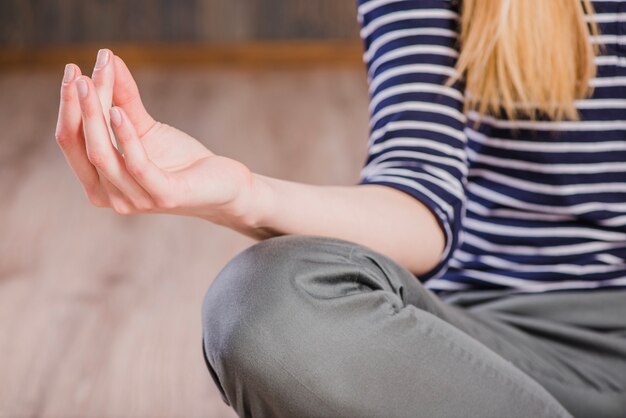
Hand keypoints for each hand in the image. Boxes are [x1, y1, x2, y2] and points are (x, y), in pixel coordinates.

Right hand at [54, 49, 256, 224]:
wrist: (223, 187)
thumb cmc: (180, 161)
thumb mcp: (147, 128)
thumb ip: (124, 99)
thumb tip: (107, 59)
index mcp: (99, 183)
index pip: (71, 141)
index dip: (68, 106)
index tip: (72, 68)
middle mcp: (111, 197)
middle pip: (80, 147)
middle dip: (75, 107)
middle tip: (76, 71)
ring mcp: (136, 200)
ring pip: (102, 155)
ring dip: (95, 115)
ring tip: (93, 83)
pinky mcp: (164, 196)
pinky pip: (136, 165)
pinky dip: (125, 137)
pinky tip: (119, 111)